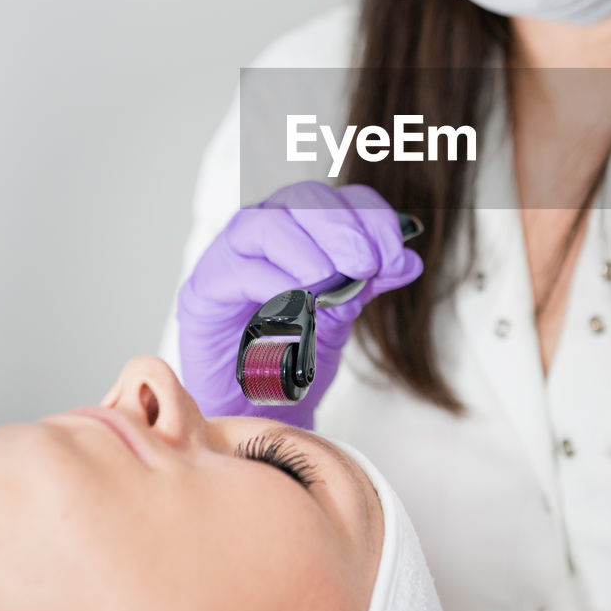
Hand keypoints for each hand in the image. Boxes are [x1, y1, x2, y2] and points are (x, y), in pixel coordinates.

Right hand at [176, 181, 422, 427]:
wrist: (248, 412)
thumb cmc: (288, 360)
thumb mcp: (339, 319)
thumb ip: (366, 286)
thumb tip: (408, 259)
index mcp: (304, 230)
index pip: (340, 199)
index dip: (372, 218)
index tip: (394, 255)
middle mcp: (266, 232)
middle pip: (302, 198)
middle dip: (342, 228)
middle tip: (364, 264)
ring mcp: (230, 256)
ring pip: (264, 223)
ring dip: (305, 249)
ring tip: (327, 282)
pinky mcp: (203, 290)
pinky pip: (236, 271)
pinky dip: (272, 283)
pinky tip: (295, 306)